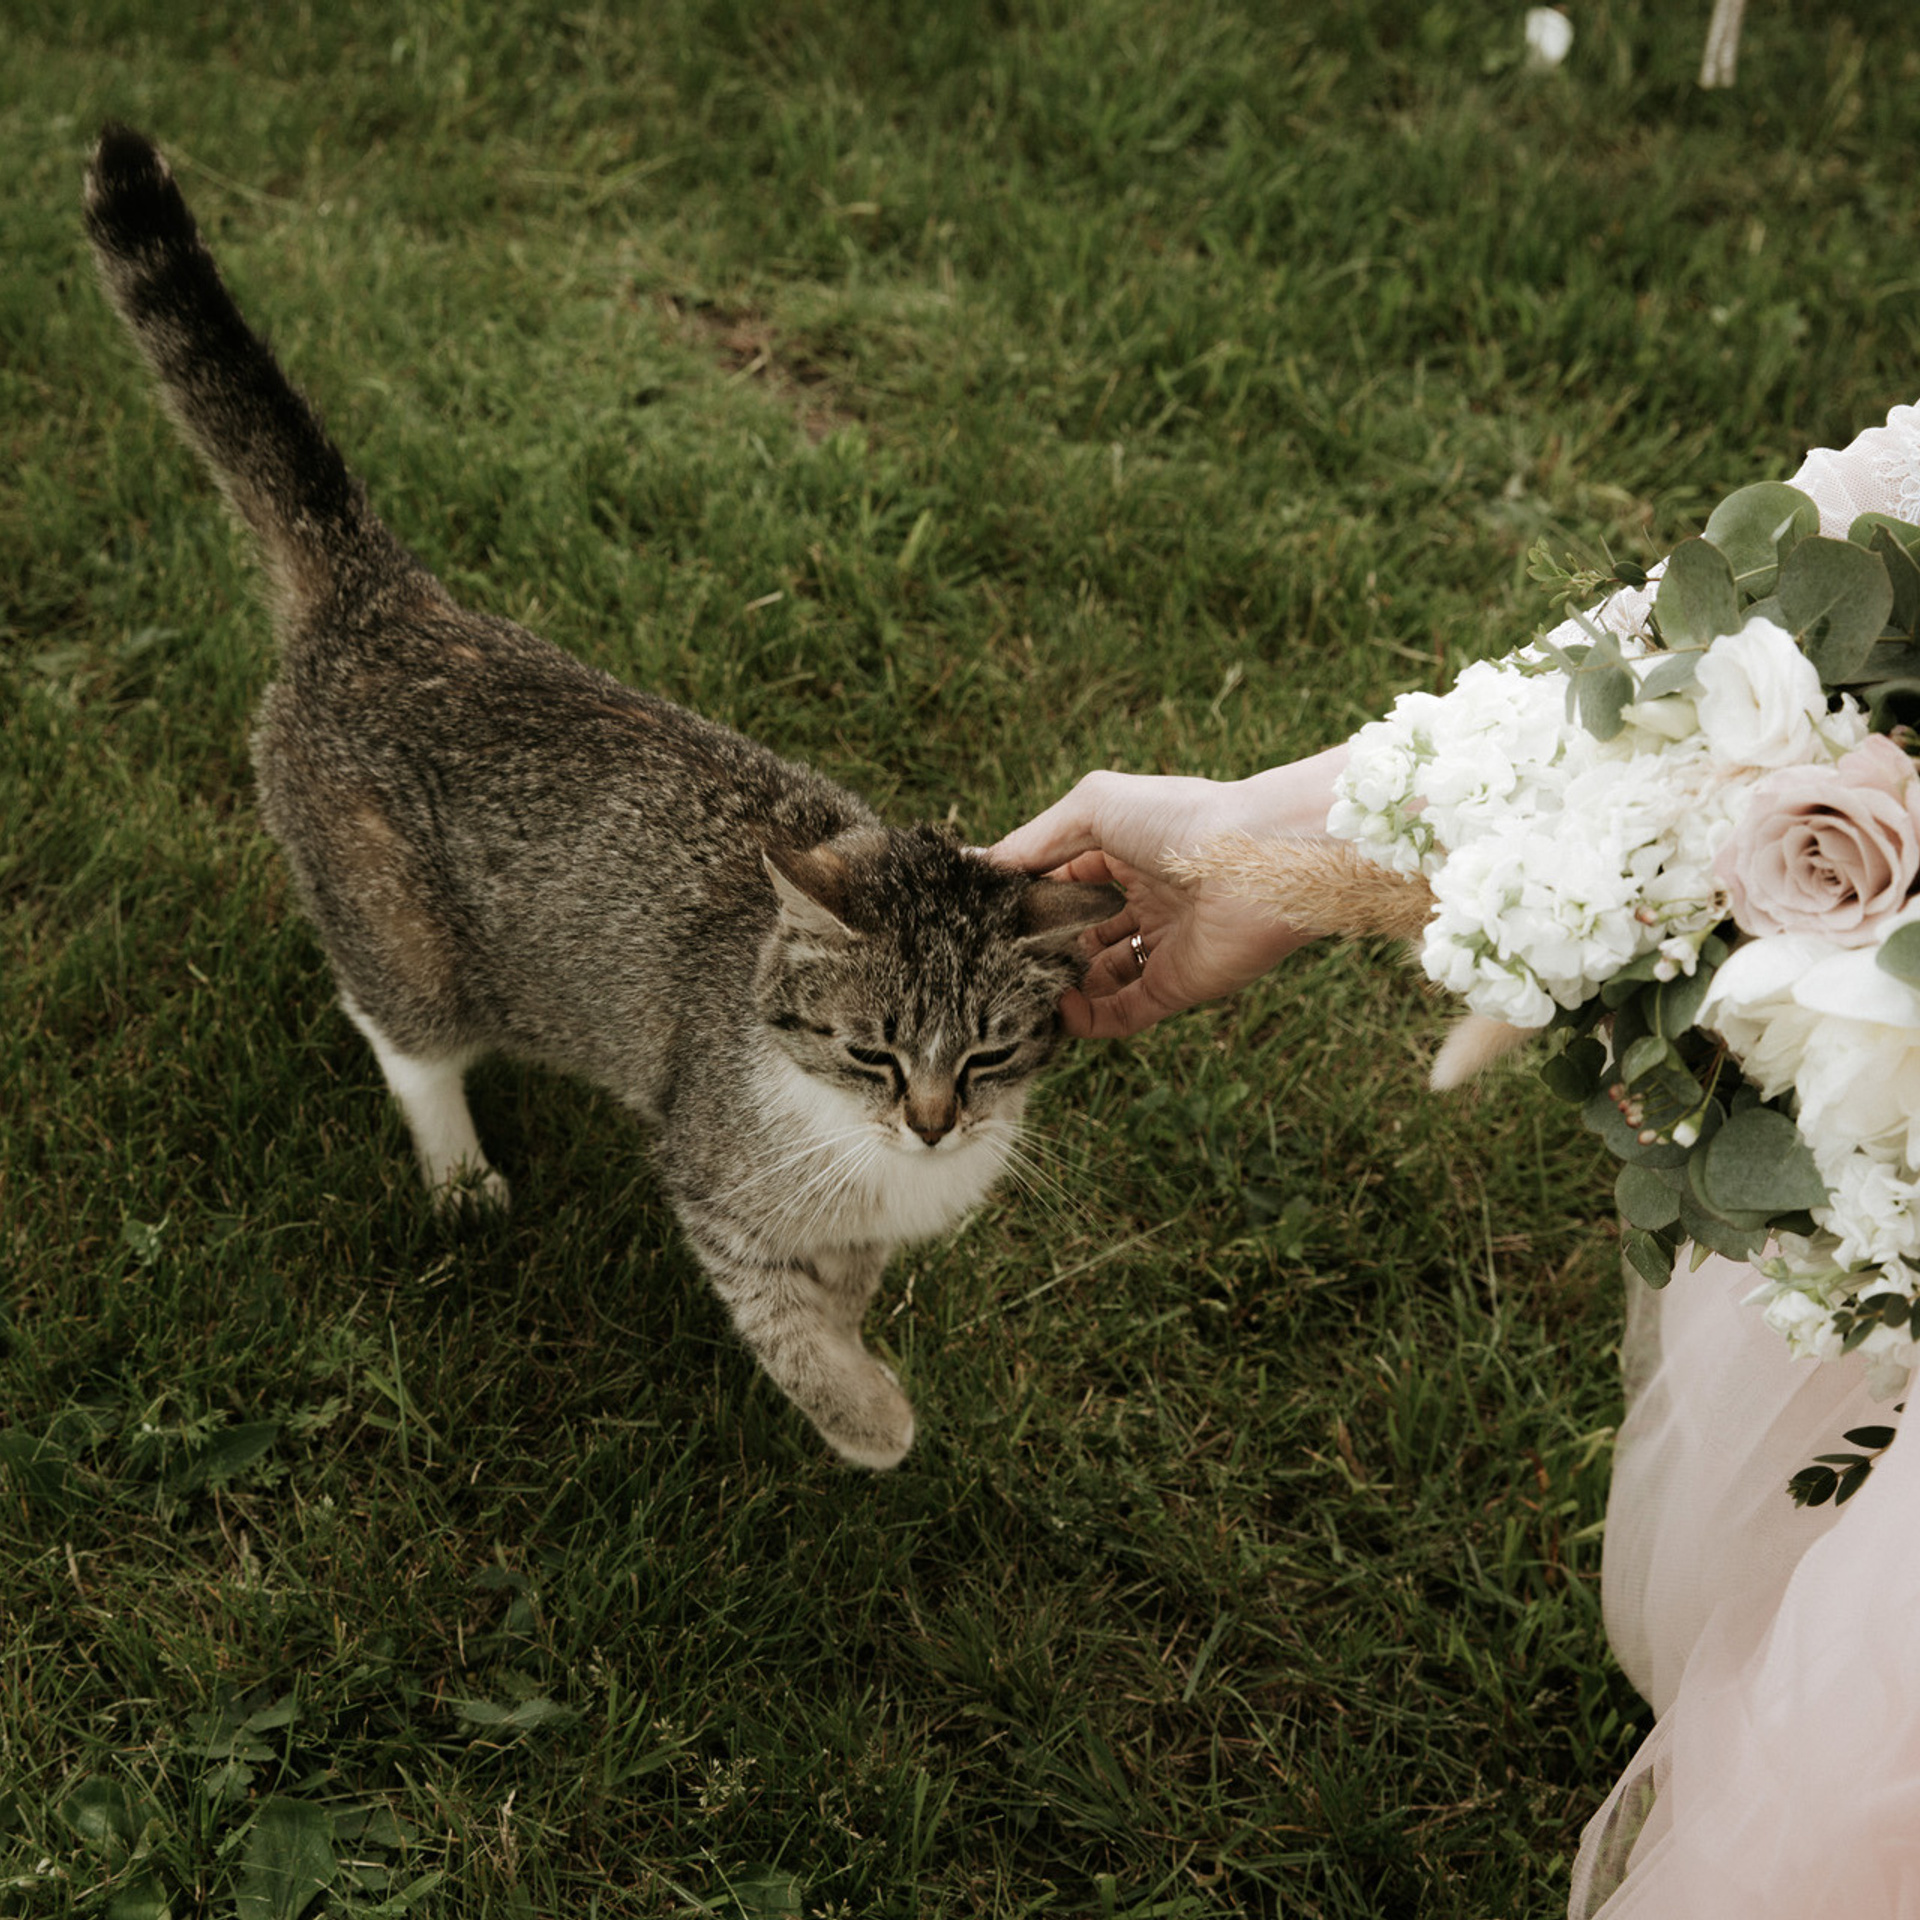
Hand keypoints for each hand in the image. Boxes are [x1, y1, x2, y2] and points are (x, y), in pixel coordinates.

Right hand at [988, 748, 1348, 1037]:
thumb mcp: (1093, 807)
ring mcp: (1160, 946)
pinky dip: (1087, 1019)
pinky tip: (1058, 1011)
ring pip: (1096, 978)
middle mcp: (1143, 900)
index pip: (1060, 883)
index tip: (980, 917)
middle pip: (1076, 934)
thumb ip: (1034, 840)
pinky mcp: (1178, 986)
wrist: (1261, 859)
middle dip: (1037, 949)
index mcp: (1124, 853)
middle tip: (993, 963)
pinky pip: (1123, 1013)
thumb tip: (978, 864)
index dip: (1024, 899)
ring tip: (1017, 992)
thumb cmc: (1180, 819)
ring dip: (1057, 989)